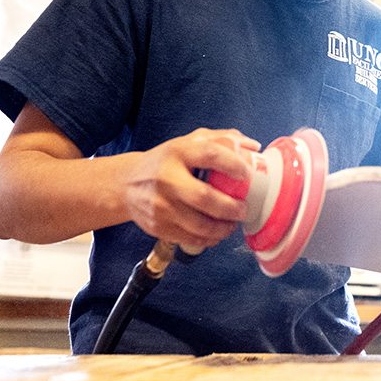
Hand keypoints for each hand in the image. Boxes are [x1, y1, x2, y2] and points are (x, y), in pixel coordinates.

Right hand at [124, 128, 259, 247]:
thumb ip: (221, 140)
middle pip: (204, 197)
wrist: (126, 184)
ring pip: (199, 225)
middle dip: (230, 207)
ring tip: (232, 224)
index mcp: (177, 152)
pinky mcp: (157, 227)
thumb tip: (253, 147)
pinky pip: (190, 239)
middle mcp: (166, 178)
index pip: (210, 154)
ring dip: (222, 228)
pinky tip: (215, 233)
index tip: (247, 174)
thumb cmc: (165, 162)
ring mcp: (160, 205)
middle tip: (243, 209)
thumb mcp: (187, 143)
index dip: (233, 164)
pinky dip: (208, 240)